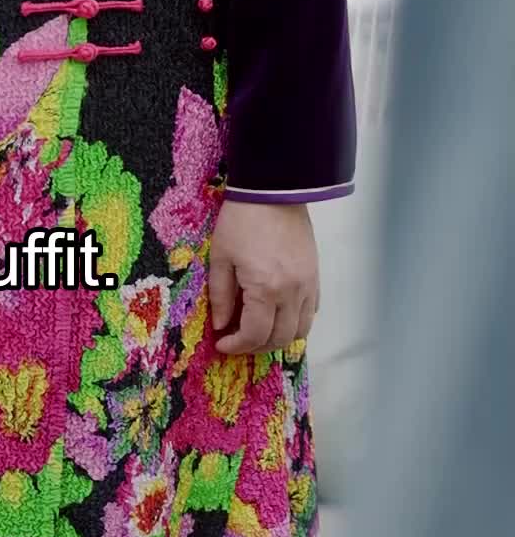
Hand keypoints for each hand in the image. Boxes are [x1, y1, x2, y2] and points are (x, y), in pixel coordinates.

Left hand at [208, 200, 318, 355]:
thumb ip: (221, 295)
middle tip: (238, 340)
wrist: (273, 190)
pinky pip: (312, 311)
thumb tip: (221, 324)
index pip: (255, 335)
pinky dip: (297, 321)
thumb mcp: (221, 256)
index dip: (237, 345)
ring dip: (279, 337)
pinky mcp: (315, 275)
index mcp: (265, 289)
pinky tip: (279, 314)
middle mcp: (292, 293)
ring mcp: (308, 285)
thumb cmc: (242, 219)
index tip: (222, 343)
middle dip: (256, 346)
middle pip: (280, 338)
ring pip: (301, 330)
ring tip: (259, 331)